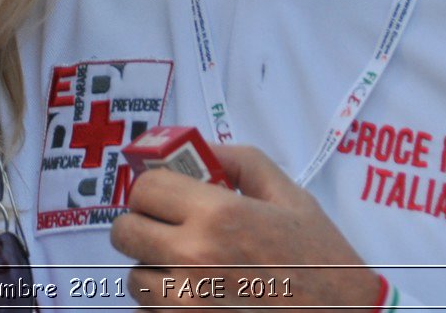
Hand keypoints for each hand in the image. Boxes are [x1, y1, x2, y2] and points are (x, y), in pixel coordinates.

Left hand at [110, 145, 383, 308]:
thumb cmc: (319, 259)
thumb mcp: (289, 196)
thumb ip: (240, 161)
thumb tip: (200, 148)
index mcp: (218, 215)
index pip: (145, 188)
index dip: (154, 187)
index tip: (168, 195)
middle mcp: (193, 257)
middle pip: (125, 231)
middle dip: (144, 224)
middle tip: (170, 227)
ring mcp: (186, 302)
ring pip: (134, 275)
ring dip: (153, 267)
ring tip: (188, 265)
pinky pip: (150, 309)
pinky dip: (164, 301)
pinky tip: (197, 293)